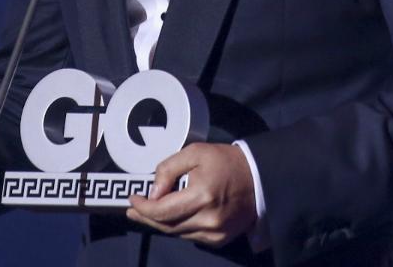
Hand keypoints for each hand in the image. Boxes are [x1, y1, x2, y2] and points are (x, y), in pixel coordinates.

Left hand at [125, 142, 255, 246]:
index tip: (132, 199)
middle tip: (133, 209)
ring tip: (148, 212)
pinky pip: (190, 236)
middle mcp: (209, 220)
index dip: (143, 207)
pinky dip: (178, 227)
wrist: (259, 177)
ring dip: (160, 223)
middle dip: (146, 217)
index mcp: (202, 196)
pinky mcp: (220, 239)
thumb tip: (152, 192)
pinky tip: (170, 217)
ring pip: (177, 232)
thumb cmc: (226, 161)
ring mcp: (215, 233)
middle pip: (166, 225)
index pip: (162, 211)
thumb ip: (169, 169)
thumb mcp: (195, 152)